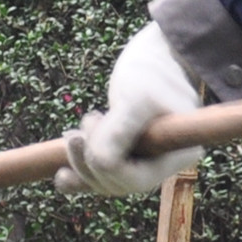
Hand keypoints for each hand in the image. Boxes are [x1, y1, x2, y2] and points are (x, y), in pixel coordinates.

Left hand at [56, 24, 205, 194]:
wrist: (151, 57)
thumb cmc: (149, 74)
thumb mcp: (136, 100)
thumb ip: (119, 133)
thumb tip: (102, 164)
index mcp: (179, 154)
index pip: (137, 180)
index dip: (106, 167)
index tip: (84, 135)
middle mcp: (164, 162)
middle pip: (120, 184)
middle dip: (90, 162)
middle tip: (75, 133)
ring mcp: (147, 160)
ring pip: (108, 181)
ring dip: (83, 162)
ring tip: (72, 135)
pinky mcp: (129, 154)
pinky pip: (104, 175)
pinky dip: (81, 176)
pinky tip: (62, 176)